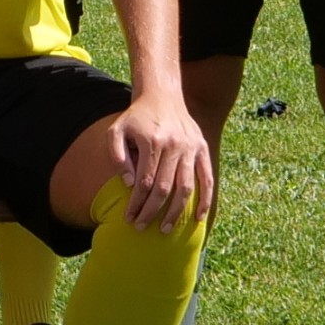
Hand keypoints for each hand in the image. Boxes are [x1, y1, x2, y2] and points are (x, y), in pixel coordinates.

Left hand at [107, 87, 214, 230]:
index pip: (145, 182)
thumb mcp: (116, 131)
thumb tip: (130, 185)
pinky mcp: (202, 149)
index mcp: (152, 142)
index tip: (129, 218)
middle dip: (152, 212)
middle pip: (164, 188)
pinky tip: (198, 218)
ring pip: (186, 187)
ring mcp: (191, 148)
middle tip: (142, 227)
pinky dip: (205, 200)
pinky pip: (207, 179)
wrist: (162, 96)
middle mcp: (174, 146)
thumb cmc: (135, 118)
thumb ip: (117, 157)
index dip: (137, 203)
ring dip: (176, 212)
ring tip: (166, 229)